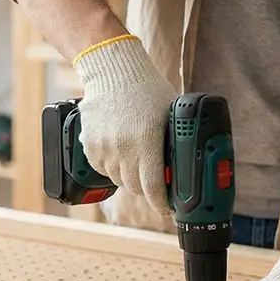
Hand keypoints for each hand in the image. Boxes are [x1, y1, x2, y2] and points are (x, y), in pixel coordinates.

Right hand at [73, 35, 176, 216]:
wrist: (113, 71)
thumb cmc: (147, 89)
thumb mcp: (171, 112)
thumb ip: (178, 139)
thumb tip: (189, 164)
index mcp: (147, 140)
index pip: (153, 187)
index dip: (161, 203)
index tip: (166, 208)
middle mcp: (123, 148)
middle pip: (135, 187)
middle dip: (147, 189)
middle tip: (154, 183)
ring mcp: (104, 147)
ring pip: (118, 180)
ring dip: (129, 178)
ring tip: (137, 164)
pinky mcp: (90, 145)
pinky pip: (102, 170)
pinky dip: (112, 168)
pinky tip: (120, 155)